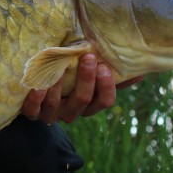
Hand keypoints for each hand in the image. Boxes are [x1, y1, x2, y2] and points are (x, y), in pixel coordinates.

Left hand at [20, 53, 142, 123]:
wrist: (33, 92)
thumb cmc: (68, 81)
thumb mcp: (91, 78)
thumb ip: (113, 74)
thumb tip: (141, 71)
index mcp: (88, 104)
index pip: (104, 101)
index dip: (106, 86)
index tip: (104, 66)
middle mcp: (71, 111)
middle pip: (82, 100)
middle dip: (86, 79)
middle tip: (88, 58)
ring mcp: (51, 114)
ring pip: (56, 104)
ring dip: (59, 85)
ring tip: (59, 67)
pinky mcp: (32, 113)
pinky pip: (33, 110)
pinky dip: (35, 99)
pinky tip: (37, 86)